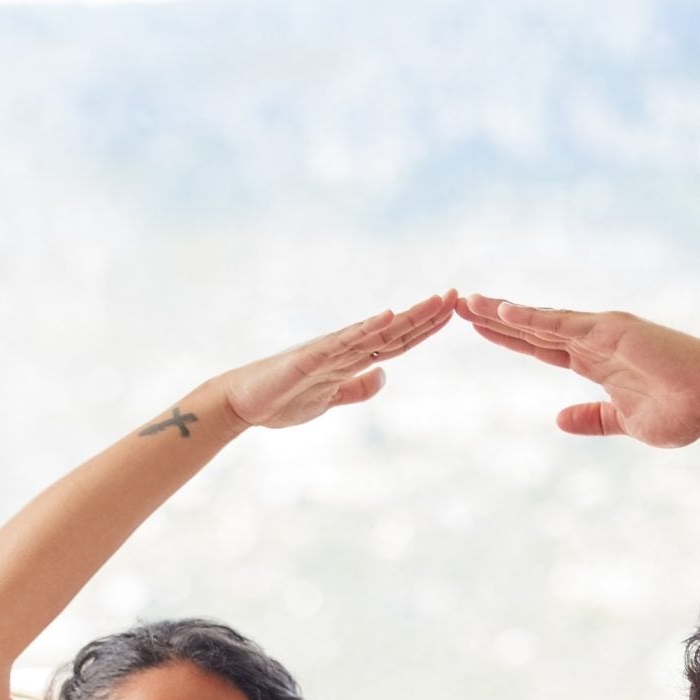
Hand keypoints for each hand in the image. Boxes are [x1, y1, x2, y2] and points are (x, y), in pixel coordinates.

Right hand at [215, 293, 455, 430]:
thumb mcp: (330, 401)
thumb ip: (356, 389)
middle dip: (425, 316)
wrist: (242, 404)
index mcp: (350, 361)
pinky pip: (343, 342)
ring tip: (436, 301)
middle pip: (393, 332)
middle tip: (456, 295)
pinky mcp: (310, 358)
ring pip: (376, 332)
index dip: (424, 329)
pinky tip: (388, 316)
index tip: (451, 313)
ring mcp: (328, 352)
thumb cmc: (280, 401)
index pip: (396, 343)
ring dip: (407, 317)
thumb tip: (384, 376)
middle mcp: (344, 350)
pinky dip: (366, 328)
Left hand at [458, 292, 699, 447]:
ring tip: (469, 302)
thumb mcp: (625, 423)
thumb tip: (558, 420)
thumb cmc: (682, 410)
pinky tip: (503, 311)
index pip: (540, 347)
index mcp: (594, 363)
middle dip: (494, 318)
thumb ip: (592, 420)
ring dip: (503, 312)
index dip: (508, 338)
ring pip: (540, 320)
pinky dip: (532, 317)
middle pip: (532, 327)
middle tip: (457, 305)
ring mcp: (601, 334)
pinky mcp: (612, 333)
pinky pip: (563, 324)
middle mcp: (593, 342)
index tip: (477, 329)